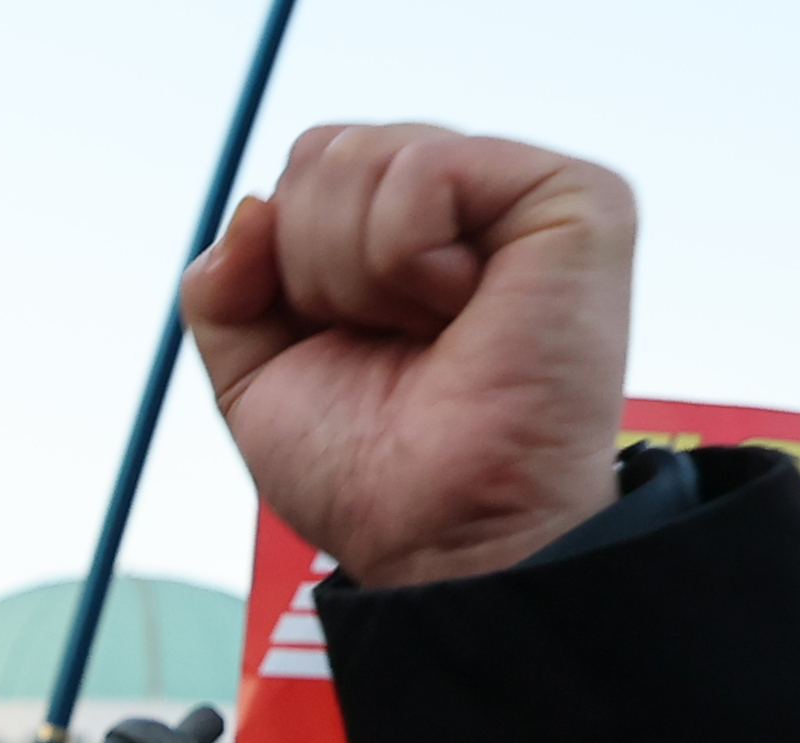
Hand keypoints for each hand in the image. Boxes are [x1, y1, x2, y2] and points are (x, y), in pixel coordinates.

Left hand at [182, 123, 631, 586]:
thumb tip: (250, 207)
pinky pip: (424, 168)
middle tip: (390, 342)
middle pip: (325, 152)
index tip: (338, 340)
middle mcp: (467, 203)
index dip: (283, 262)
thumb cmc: (366, 473)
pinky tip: (460, 310)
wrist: (437, 534)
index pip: (307, 167)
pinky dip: (404, 258)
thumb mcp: (255, 377)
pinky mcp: (576, 198)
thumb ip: (223, 290)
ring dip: (356, 275)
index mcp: (405, 233)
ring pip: (364, 155)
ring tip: (430, 333)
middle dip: (313, 269)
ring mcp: (523, 194)